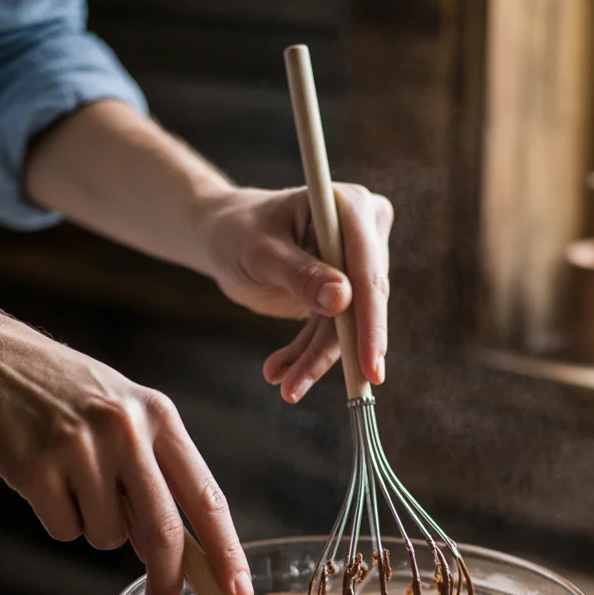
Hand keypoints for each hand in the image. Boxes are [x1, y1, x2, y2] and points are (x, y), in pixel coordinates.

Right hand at [0, 292, 249, 594]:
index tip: (238, 591)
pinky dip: (58, 519)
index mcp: (160, 417)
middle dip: (167, 579)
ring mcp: (82, 449)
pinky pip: (64, 529)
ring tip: (71, 479)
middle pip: (164, 530)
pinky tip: (44, 478)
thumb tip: (176, 549)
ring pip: (107, 536)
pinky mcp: (38, 468)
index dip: (226, 550)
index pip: (206, 496)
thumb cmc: (64, 394)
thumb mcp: (125, 414)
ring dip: (94, 526)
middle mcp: (127, 430)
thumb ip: (154, 472)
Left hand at [200, 184, 393, 402]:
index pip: (368, 271)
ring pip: (347, 327)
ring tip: (284, 385)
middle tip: (303, 386)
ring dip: (314, 361)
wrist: (224, 237)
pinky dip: (306, 356)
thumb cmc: (237, 231)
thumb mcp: (260, 251)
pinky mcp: (344, 294)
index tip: (368, 365)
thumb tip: (343, 300)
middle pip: (363, 304)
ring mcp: (356, 266)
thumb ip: (300, 274)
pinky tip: (279, 372)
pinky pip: (333, 333)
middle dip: (334, 351)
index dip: (369, 321)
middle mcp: (364, 234)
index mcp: (352, 207)